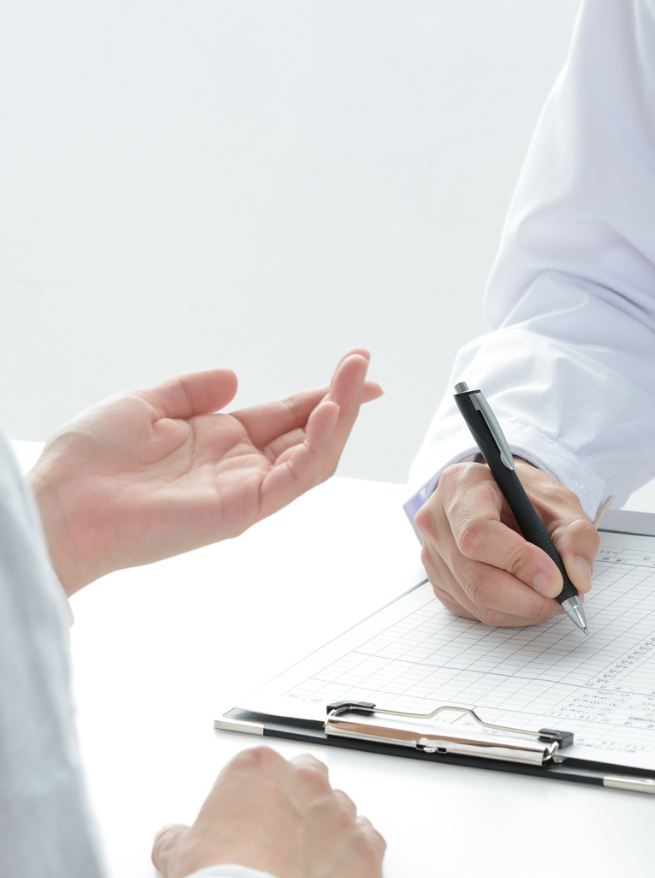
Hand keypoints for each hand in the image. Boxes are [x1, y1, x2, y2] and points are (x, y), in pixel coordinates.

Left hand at [28, 350, 381, 594]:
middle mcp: (241, 466)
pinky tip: (326, 414)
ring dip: (339, 417)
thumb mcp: (146, 404)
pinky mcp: (243, 509)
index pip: (288, 414)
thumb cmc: (90, 460)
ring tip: (356, 380)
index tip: (356, 365)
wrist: (63, 504)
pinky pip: (293, 479)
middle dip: (342, 398)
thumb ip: (192, 390)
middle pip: (310, 433)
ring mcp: (246, 489)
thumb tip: (233, 376)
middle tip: (364, 364)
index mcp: (222, 441)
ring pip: (314, 457)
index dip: (324, 391)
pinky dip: (316, 447)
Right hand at [152, 747, 385, 877]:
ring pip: (342, 807)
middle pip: (309, 774)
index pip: (264, 765)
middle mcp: (305, 781)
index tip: (249, 816)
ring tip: (305, 862)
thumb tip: (171, 837)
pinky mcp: (366, 847)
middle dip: (299, 797)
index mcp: (258, 768)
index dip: (256, 793)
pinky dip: (357, 853)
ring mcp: (341, 812)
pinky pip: (370, 840)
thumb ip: (177, 837)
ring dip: (328, 827)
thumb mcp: (179, 854)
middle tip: (280, 833)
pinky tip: (337, 872)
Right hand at [414, 458, 598, 626]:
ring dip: (522, 609)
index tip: (554, 581)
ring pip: (476, 600)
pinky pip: (473, 610)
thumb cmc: (526, 497)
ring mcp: (433, 555)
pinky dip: (508, 613)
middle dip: (526, 598)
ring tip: (550, 597)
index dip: (518, 562)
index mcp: (460, 486)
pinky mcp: (439, 582)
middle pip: (476, 577)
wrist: (503, 499)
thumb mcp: (560, 502)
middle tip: (562, 599)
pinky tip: (526, 596)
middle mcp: (436, 521)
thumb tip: (577, 578)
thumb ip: (576, 536)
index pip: (478, 533)